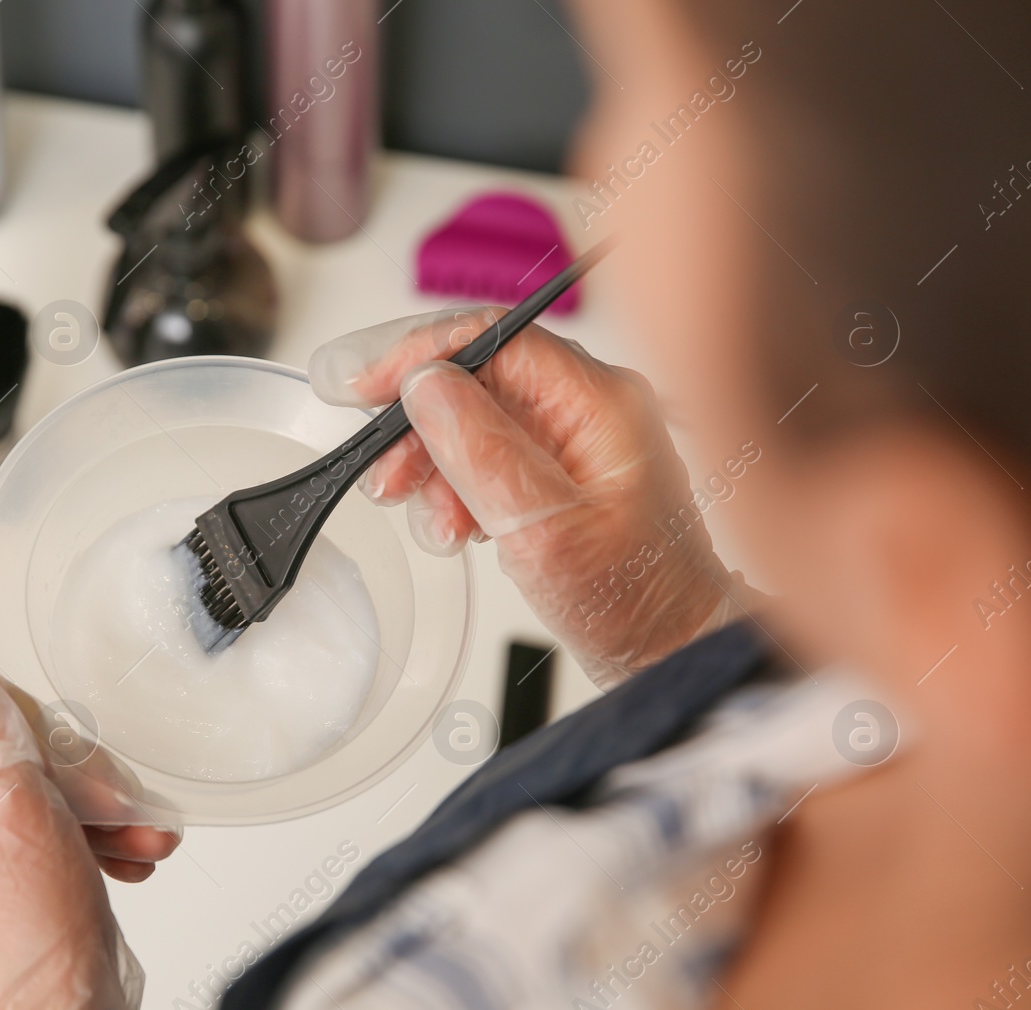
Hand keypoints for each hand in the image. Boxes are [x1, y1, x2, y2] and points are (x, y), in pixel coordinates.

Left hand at [0, 635, 176, 1009]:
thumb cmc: (30, 945)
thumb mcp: (12, 808)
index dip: (19, 714)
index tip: (63, 742)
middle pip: (6, 746)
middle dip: (76, 768)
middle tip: (110, 800)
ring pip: (42, 789)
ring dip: (101, 804)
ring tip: (139, 831)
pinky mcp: (17, 888)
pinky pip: (59, 833)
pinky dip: (100, 838)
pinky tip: (134, 853)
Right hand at [311, 308, 752, 686]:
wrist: (668, 650)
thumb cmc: (633, 599)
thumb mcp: (544, 530)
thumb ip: (481, 451)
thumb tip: (425, 384)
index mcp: (601, 401)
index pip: (494, 339)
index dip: (417, 354)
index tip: (361, 385)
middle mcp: (588, 407)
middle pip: (475, 378)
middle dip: (419, 426)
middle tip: (387, 476)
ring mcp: (572, 437)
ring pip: (471, 418)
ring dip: (433, 466)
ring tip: (435, 520)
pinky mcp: (556, 469)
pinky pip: (484, 454)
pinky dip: (455, 488)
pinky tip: (459, 525)